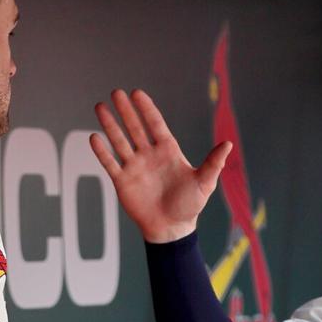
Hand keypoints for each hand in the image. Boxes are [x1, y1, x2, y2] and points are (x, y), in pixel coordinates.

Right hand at [91, 89, 232, 242]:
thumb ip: (213, 163)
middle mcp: (149, 155)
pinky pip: (110, 163)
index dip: (146, 108)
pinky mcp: (123, 181)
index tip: (136, 93)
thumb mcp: (204, 183)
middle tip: (116, 93)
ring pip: (119, 141)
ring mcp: (135, 167)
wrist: (171, 229)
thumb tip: (228, 144)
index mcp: (168, 151)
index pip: (155, 124)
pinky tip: (94, 137)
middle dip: (126, 111)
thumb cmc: (189, 206)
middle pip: (135, 128)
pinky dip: (102, 151)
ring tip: (100, 107)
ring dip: (110, 124)